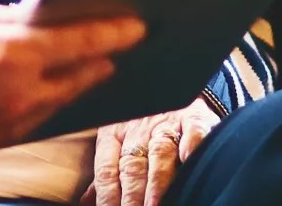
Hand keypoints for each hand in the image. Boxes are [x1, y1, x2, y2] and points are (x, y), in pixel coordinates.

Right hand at [0, 1, 144, 171]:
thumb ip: (8, 20)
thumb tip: (42, 17)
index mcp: (13, 56)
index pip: (81, 44)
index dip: (113, 34)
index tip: (137, 28)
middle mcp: (12, 101)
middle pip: (69, 85)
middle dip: (90, 68)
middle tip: (108, 55)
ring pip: (40, 115)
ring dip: (53, 94)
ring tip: (66, 78)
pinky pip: (4, 134)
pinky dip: (10, 116)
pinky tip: (9, 102)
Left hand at [84, 98, 217, 205]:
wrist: (171, 87)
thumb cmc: (142, 125)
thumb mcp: (117, 142)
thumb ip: (107, 174)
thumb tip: (86, 201)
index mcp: (114, 134)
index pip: (107, 170)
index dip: (107, 196)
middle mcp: (139, 129)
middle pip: (132, 167)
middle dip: (131, 197)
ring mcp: (167, 123)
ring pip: (160, 154)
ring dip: (157, 182)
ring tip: (154, 205)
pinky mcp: (194, 117)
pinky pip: (193, 131)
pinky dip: (191, 145)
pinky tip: (188, 160)